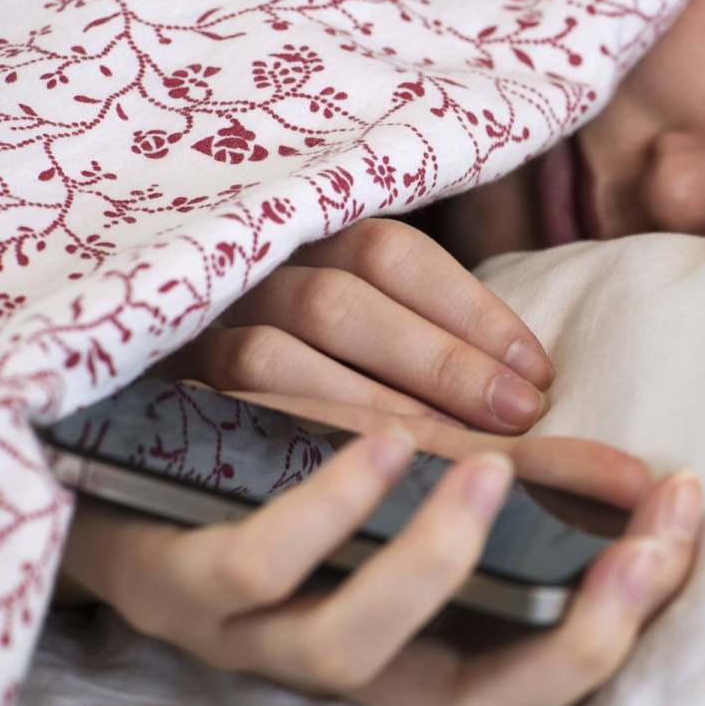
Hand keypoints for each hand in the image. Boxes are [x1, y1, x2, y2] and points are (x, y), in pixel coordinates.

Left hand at [60, 395, 701, 705]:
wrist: (130, 480)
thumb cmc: (288, 487)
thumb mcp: (406, 489)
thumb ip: (498, 485)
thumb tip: (613, 462)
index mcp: (407, 652)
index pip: (533, 685)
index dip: (619, 621)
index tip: (680, 521)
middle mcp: (343, 668)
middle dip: (581, 634)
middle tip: (650, 537)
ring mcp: (258, 633)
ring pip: (350, 646)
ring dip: (441, 562)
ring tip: (498, 470)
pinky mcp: (183, 583)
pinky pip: (258, 565)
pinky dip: (333, 508)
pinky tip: (391, 439)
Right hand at [158, 219, 553, 432]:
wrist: (175, 408)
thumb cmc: (324, 359)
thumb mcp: (374, 318)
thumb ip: (432, 328)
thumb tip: (533, 376)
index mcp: (304, 231)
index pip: (391, 252)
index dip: (470, 310)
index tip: (539, 371)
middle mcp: (245, 271)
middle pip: (339, 303)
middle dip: (439, 362)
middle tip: (518, 416)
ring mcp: (194, 329)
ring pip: (277, 361)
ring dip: (377, 411)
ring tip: (457, 452)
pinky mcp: (164, 393)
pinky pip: (232, 416)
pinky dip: (309, 442)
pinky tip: (372, 474)